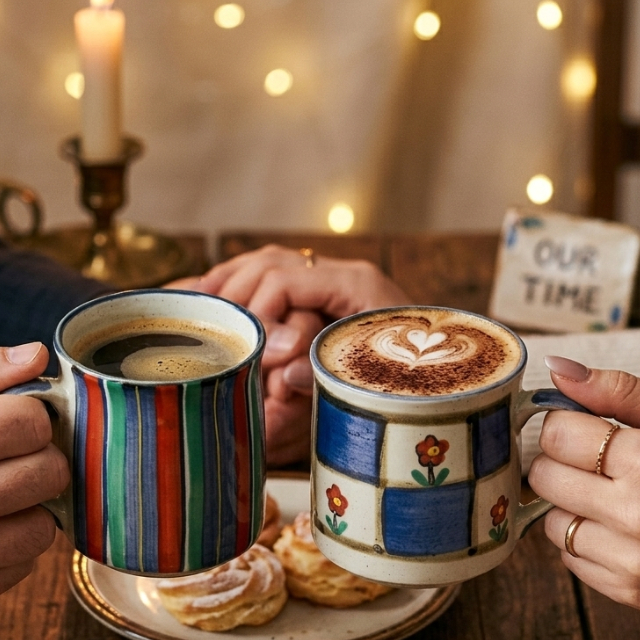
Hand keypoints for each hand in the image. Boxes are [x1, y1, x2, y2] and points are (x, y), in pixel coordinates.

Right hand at [0, 342, 66, 623]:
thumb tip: (35, 356)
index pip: (33, 422)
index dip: (25, 415)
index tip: (6, 419)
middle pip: (50, 471)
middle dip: (34, 456)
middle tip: (3, 455)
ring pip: (44, 524)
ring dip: (27, 506)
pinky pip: (23, 566)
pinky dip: (10, 545)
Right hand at [196, 244, 410, 390]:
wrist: (443, 375)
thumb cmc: (413, 377)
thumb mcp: (375, 378)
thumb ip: (330, 372)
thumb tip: (290, 373)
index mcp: (357, 285)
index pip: (286, 280)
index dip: (258, 312)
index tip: (246, 348)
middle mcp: (342, 274)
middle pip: (270, 264)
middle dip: (237, 298)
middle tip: (213, 332)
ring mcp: (333, 280)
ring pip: (267, 261)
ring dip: (230, 283)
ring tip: (196, 303)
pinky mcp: (325, 294)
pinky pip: (274, 273)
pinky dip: (240, 282)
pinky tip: (209, 291)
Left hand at [528, 356, 639, 614]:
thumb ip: (619, 390)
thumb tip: (555, 368)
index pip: (556, 435)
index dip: (563, 426)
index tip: (582, 428)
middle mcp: (638, 514)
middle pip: (543, 477)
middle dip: (560, 462)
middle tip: (594, 462)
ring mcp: (634, 560)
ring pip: (551, 521)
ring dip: (570, 505)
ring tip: (611, 497)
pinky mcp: (631, 593)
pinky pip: (570, 558)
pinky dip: (583, 541)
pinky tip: (619, 529)